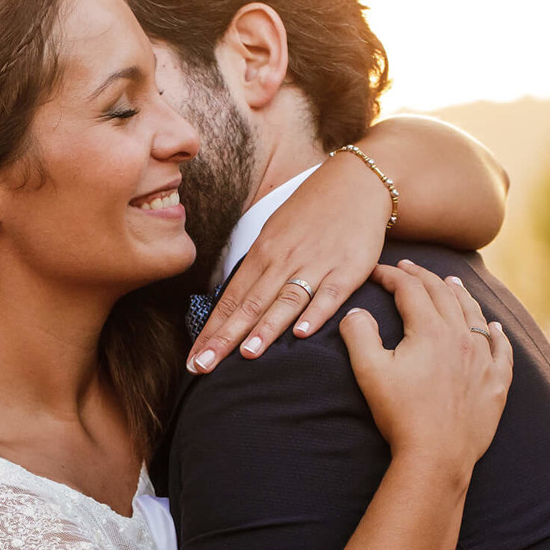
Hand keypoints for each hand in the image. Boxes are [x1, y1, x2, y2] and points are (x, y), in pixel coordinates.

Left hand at [188, 148, 392, 373]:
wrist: (356, 182)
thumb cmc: (311, 212)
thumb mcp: (275, 234)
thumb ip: (258, 269)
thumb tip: (235, 302)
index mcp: (262, 254)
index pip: (230, 299)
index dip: (211, 330)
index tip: (193, 358)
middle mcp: (283, 261)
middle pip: (249, 305)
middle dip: (224, 338)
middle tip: (203, 366)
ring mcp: (315, 265)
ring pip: (285, 301)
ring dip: (265, 329)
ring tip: (246, 354)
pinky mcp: (348, 269)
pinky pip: (329, 295)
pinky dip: (315, 314)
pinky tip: (301, 334)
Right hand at [338, 261, 510, 479]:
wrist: (436, 455)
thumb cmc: (400, 414)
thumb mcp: (369, 372)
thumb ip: (359, 335)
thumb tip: (355, 311)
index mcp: (430, 331)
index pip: (410, 290)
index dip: (392, 276)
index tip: (378, 272)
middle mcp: (461, 337)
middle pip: (443, 295)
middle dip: (422, 277)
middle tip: (407, 268)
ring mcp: (483, 360)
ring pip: (474, 315)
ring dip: (460, 295)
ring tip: (450, 283)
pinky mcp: (496, 383)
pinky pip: (501, 350)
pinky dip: (497, 333)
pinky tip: (494, 326)